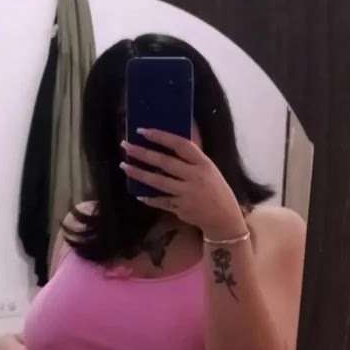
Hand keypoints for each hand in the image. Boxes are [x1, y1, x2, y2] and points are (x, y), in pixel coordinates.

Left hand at [120, 129, 246, 238]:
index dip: (161, 136)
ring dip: (139, 174)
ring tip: (124, 166)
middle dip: (143, 153)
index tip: (143, 131)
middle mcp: (196, 178)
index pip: (181, 145)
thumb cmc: (214, 188)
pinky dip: (149, 197)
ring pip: (158, 182)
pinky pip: (160, 201)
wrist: (224, 218)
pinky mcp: (181, 209)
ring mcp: (187, 194)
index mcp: (204, 164)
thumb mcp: (209, 169)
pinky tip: (138, 192)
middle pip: (165, 163)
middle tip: (126, 145)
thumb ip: (191, 158)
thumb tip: (171, 140)